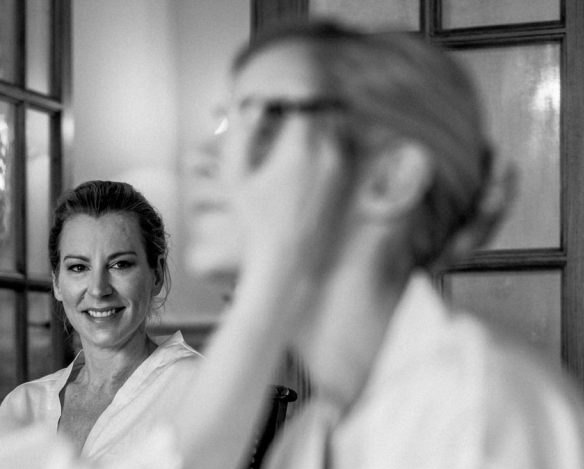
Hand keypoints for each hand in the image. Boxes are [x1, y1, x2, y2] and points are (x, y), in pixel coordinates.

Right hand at [189, 110, 346, 287]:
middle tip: (290, 108)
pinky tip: (315, 150)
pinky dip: (335, 140)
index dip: (288, 94)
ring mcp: (342, 169)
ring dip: (325, 121)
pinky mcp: (348, 183)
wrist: (288, 260)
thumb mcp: (235, 178)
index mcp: (299, 147)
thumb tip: (254, 106)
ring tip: (302, 127)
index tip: (274, 100)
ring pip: (341, 126)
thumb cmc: (255, 222)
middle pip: (327, 108)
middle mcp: (327, 154)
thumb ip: (241, 135)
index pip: (302, 99)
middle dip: (309, 104)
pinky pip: (347, 148)